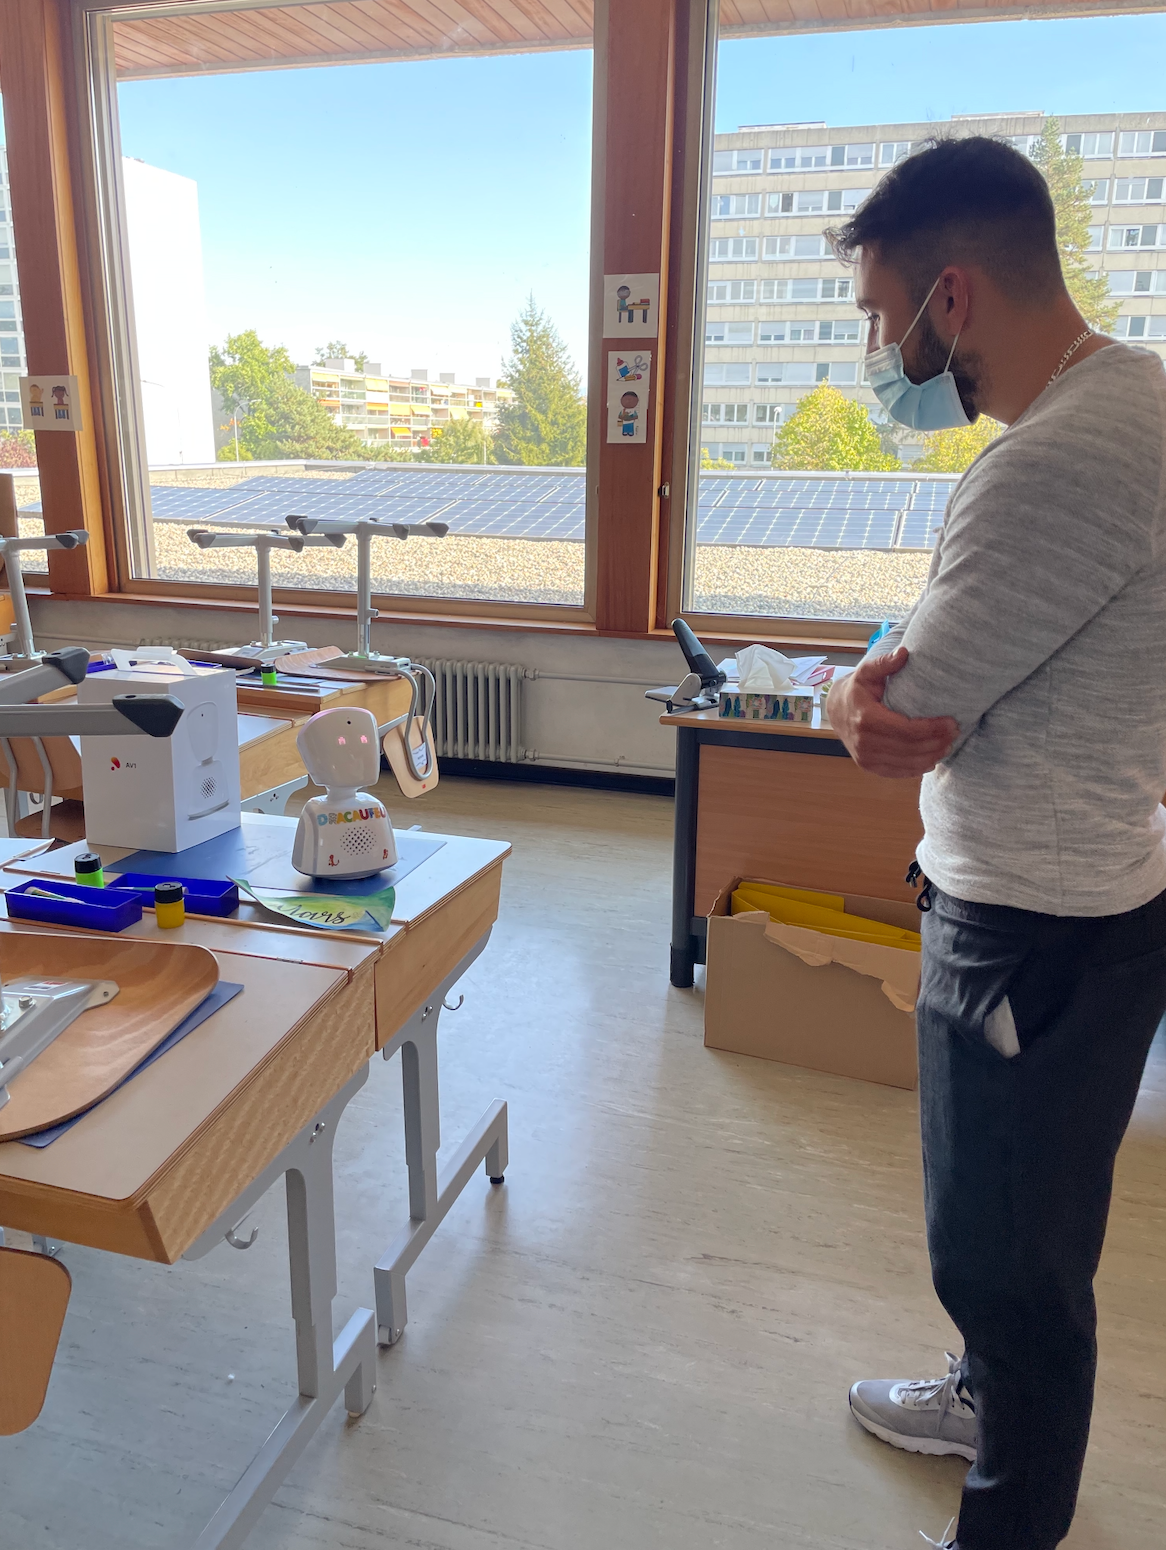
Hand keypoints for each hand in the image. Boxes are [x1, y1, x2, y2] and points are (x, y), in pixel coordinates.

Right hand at [829, 648, 957, 778]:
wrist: (836, 711)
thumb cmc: (857, 689)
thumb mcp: (867, 672)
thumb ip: (885, 663)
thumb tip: (904, 653)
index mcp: (866, 719)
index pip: (907, 730)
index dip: (933, 729)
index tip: (952, 722)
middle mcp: (864, 743)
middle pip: (910, 749)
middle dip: (937, 743)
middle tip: (955, 733)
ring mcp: (865, 758)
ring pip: (907, 764)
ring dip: (932, 756)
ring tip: (948, 745)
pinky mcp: (869, 767)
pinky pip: (898, 772)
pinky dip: (918, 768)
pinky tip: (932, 759)